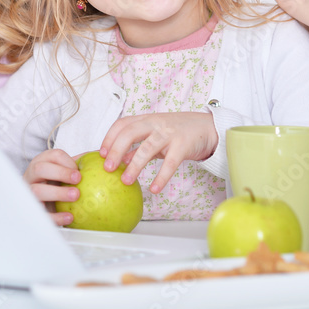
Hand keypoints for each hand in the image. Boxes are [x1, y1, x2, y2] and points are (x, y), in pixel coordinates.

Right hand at [22, 149, 81, 226]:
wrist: (40, 204)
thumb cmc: (55, 184)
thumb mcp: (64, 172)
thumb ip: (79, 164)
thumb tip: (102, 156)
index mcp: (42, 163)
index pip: (52, 155)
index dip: (67, 161)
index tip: (79, 170)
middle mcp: (32, 176)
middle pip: (40, 168)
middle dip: (60, 172)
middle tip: (78, 179)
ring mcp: (29, 194)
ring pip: (37, 190)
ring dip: (57, 193)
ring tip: (76, 196)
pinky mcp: (32, 212)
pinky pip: (41, 214)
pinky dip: (56, 216)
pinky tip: (70, 217)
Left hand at [99, 111, 217, 194]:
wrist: (208, 127)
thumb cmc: (178, 132)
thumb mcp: (155, 135)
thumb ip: (138, 146)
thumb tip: (121, 160)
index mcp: (146, 119)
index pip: (122, 124)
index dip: (109, 138)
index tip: (100, 154)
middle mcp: (155, 123)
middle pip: (129, 133)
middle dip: (116, 150)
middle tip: (107, 168)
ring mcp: (169, 133)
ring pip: (147, 148)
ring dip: (134, 165)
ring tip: (126, 181)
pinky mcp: (183, 145)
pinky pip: (170, 163)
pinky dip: (161, 177)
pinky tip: (154, 189)